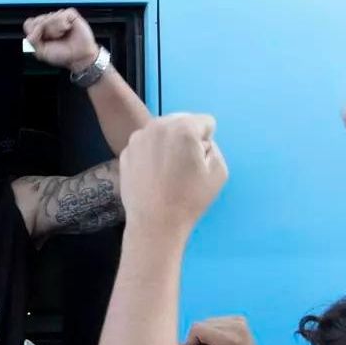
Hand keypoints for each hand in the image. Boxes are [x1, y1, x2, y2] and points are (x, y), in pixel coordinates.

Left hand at [24, 8, 99, 72]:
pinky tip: (67, 29)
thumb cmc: (62, 55)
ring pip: (49, 17)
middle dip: (45, 32)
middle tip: (54, 40)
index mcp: (40, 29)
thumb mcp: (42, 53)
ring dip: (55, 30)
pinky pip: (60, 14)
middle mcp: (49, 21)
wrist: (79, 57)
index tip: (41, 41)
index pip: (29, 23)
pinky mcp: (70, 14)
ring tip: (62, 35)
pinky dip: (62, 25)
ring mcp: (59, 16)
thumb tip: (30, 35)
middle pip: (38, 20)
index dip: (33, 32)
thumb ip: (32, 43)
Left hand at [118, 114, 227, 231]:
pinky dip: (151, 154)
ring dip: (168, 144)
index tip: (200, 161)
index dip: (207, 142)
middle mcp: (158, 125)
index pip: (205, 122)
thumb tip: (199, 143)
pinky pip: (146, 145)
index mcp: (183, 127)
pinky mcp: (126, 152)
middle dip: (186, 138)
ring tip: (168, 171)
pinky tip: (153, 175)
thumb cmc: (190, 199)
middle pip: (181, 121)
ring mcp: (138, 138)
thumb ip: (214, 147)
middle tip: (184, 165)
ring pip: (162, 132)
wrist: (155, 223)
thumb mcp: (219, 171)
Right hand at [178, 317, 271, 344]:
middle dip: (198, 341)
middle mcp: (237, 326)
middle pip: (201, 325)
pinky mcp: (240, 321)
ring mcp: (240, 322)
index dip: (191, 343)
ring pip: (207, 323)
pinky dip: (213, 334)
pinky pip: (216, 322)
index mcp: (229, 340)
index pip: (197, 328)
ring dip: (205, 338)